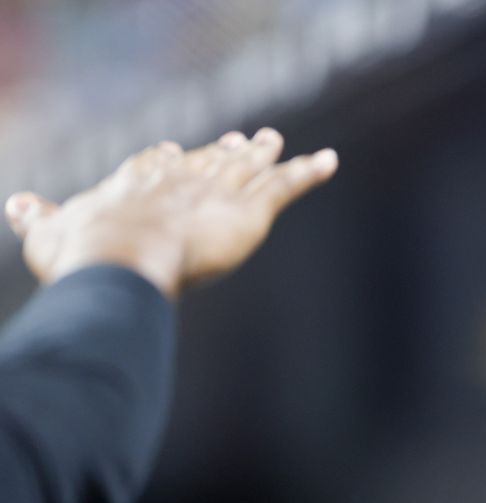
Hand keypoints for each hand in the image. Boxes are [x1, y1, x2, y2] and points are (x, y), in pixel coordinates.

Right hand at [4, 128, 337, 299]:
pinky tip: (330, 161)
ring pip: (247, 168)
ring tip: (273, 141)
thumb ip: (38, 219)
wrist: (122, 255)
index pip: (156, 165)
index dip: (167, 160)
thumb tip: (17, 205)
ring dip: (262, 153)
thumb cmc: (83, 252)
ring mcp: (217, 190)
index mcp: (136, 183)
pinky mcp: (249, 209)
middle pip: (206, 160)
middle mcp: (181, 179)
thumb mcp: (49, 235)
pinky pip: (286, 185)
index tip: (173, 151)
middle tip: (237, 140)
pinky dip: (309, 172)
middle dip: (221, 151)